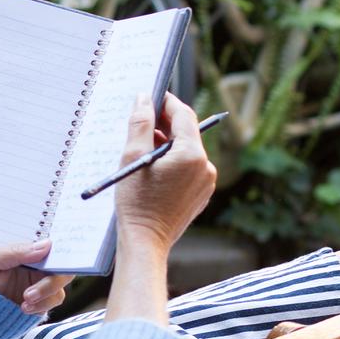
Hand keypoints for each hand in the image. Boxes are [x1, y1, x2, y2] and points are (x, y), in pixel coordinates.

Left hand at [0, 240, 71, 315]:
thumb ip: (16, 251)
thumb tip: (47, 245)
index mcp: (26, 249)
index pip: (52, 245)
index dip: (62, 249)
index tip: (57, 258)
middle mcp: (37, 265)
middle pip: (63, 268)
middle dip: (52, 281)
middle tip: (30, 293)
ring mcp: (39, 284)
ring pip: (59, 288)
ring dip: (46, 296)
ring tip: (24, 301)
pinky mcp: (39, 301)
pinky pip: (52, 303)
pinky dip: (41, 306)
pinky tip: (23, 308)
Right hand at [114, 93, 216, 252]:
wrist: (145, 243)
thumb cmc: (136, 203)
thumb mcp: (133, 157)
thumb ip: (141, 123)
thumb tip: (144, 98)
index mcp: (192, 154)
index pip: (183, 114)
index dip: (166, 102)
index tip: (151, 96)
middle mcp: (206, 166)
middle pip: (187, 133)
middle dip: (165, 124)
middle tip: (141, 120)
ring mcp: (206, 182)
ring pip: (187, 151)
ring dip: (167, 144)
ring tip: (142, 148)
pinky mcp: (201, 194)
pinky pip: (188, 169)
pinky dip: (173, 162)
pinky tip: (152, 168)